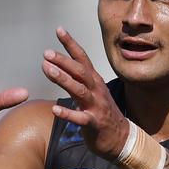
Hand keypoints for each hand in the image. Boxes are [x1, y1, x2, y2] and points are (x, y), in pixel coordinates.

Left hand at [42, 27, 128, 159]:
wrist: (121, 138)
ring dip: (63, 79)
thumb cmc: (102, 113)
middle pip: (80, 72)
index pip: (82, 58)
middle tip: (47, 53)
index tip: (59, 30)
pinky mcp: (94, 123)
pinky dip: (68, 113)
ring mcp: (96, 106)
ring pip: (79, 90)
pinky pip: (80, 118)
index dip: (71, 44)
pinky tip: (55, 109)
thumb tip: (58, 67)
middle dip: (63, 61)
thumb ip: (78, 80)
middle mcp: (96, 90)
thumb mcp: (93, 92)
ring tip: (48, 70)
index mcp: (95, 81)